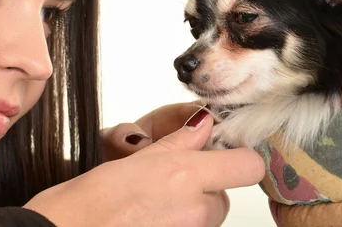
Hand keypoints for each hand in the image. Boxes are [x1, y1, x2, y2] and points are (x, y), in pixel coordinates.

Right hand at [25, 110, 264, 226]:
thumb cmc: (93, 199)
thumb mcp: (137, 159)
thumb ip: (178, 142)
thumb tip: (203, 124)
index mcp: (187, 176)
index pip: (248, 165)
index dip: (240, 156)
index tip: (226, 149)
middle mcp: (197, 209)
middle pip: (224, 193)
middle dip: (204, 184)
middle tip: (170, 176)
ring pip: (207, 213)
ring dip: (191, 204)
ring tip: (153, 198)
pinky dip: (177, 220)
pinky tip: (150, 215)